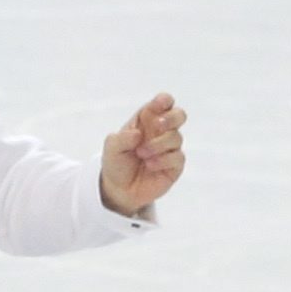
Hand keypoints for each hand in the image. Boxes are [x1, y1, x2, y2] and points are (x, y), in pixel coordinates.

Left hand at [100, 92, 185, 215]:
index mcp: (147, 121)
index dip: (164, 101)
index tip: (160, 104)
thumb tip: (138, 134)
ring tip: (141, 154)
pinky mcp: (174, 165)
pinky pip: (177, 157)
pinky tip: (150, 165)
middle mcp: (161, 132)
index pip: (162, 103)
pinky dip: (163, 160)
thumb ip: (122, 138)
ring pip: (176, 138)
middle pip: (179, 115)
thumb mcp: (111, 148)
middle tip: (158, 126)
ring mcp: (170, 148)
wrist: (118, 190)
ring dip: (158, 145)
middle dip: (171, 118)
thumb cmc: (116, 163)